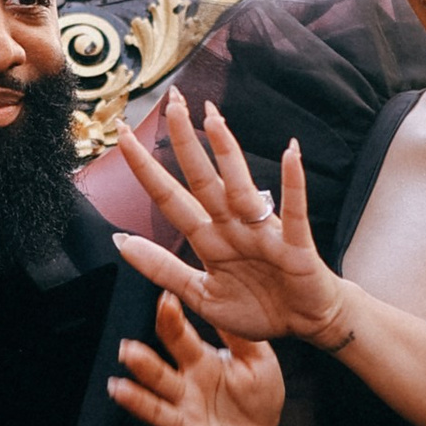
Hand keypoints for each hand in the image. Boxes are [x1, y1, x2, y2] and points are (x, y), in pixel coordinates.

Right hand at [110, 287, 286, 425]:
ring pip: (156, 410)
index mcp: (200, 364)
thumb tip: (230, 302)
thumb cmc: (258, 395)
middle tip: (127, 348)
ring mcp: (185, 422)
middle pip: (159, 375)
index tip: (164, 301)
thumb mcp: (259, 363)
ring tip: (118, 389)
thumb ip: (242, 339)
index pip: (179, 340)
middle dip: (143, 363)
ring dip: (136, 401)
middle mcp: (185, 391)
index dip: (171, 322)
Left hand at [111, 98, 352, 349]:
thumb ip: (163, 268)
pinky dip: (293, 183)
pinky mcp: (294, 245)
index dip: (146, 169)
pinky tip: (290, 153)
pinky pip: (293, 211)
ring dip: (228, 153)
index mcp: (209, 239)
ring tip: (213, 118)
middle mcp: (233, 227)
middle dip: (185, 141)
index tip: (123, 136)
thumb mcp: (200, 294)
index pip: (170, 198)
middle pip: (202, 179)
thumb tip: (120, 241)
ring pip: (240, 187)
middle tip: (172, 101)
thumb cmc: (258, 307)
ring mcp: (263, 232)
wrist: (305, 324)